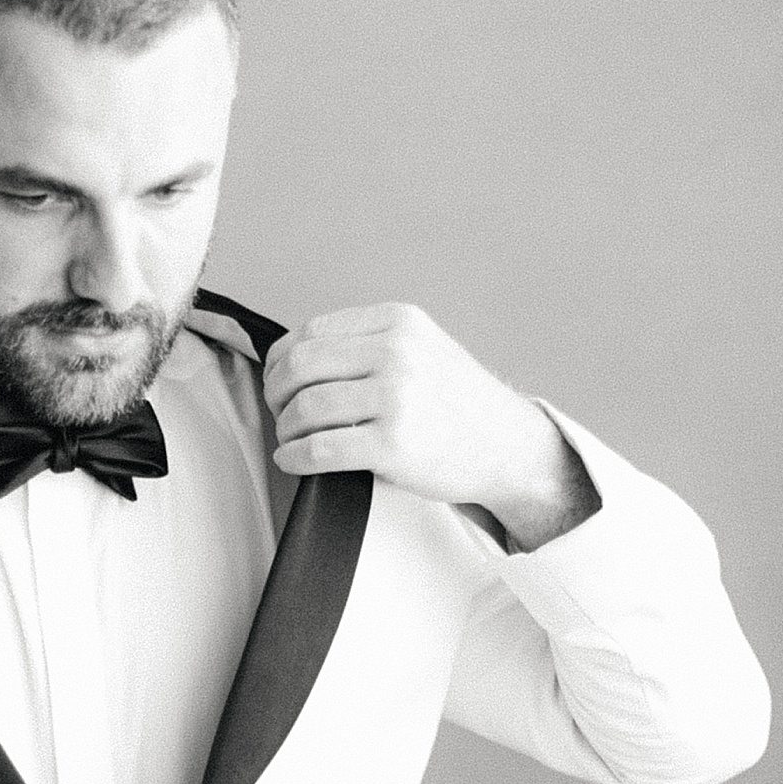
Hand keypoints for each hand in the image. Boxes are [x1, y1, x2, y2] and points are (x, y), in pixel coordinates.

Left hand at [264, 303, 599, 549]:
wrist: (505, 445)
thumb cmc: (456, 404)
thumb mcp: (420, 349)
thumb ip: (367, 345)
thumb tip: (294, 360)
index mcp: (397, 322)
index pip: (311, 332)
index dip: (280, 361)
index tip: (278, 383)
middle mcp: (396, 352)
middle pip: (299, 367)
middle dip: (276, 394)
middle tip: (281, 414)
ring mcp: (395, 397)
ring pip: (304, 408)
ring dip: (285, 429)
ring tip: (291, 440)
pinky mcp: (392, 444)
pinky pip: (318, 449)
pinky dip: (294, 458)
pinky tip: (293, 461)